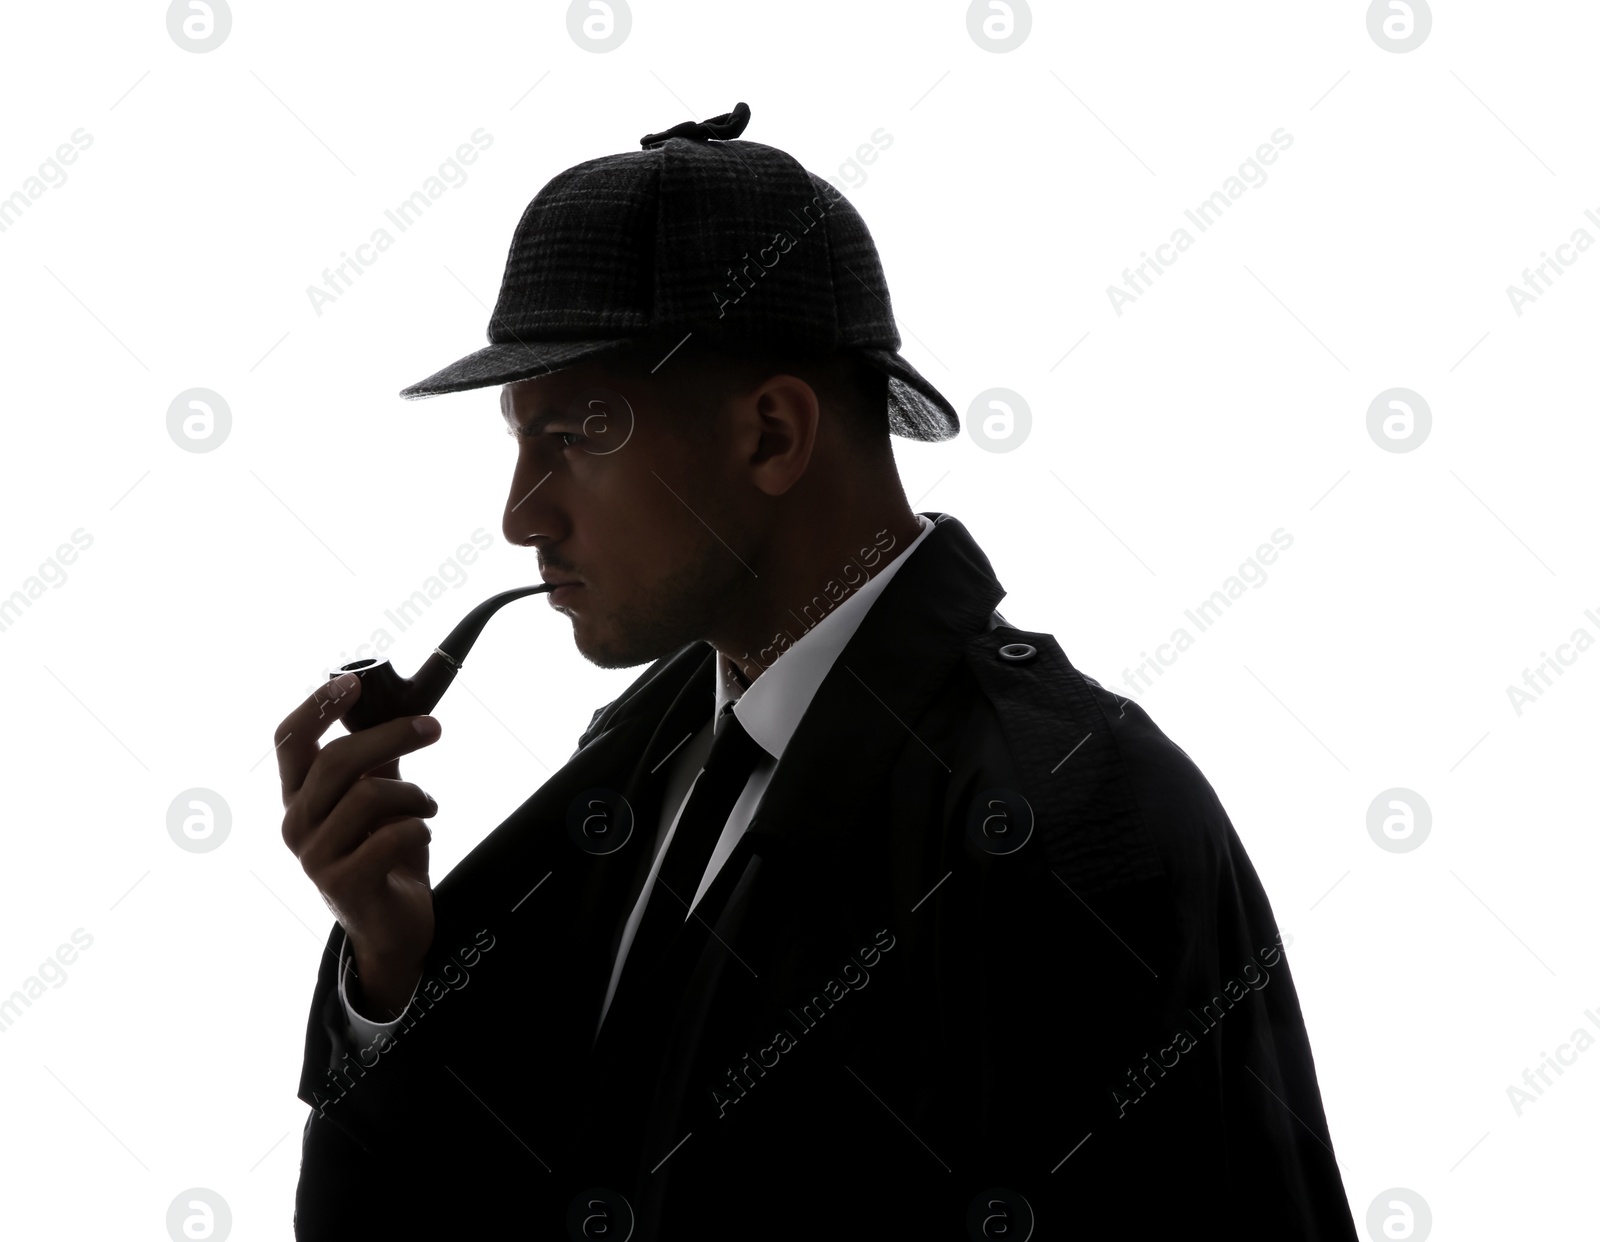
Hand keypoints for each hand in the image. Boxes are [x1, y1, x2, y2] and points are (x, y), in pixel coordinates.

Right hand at [277, 673, 440, 1017]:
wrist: (393, 928)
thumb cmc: (385, 855)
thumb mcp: (381, 799)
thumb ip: (379, 759)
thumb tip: (392, 704)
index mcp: (299, 797)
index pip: (289, 741)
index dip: (317, 706)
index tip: (354, 682)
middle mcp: (296, 824)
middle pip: (337, 761)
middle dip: (391, 736)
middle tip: (432, 728)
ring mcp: (315, 858)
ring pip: (369, 796)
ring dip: (414, 795)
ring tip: (429, 805)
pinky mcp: (343, 885)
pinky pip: (392, 836)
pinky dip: (420, 828)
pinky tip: (423, 834)